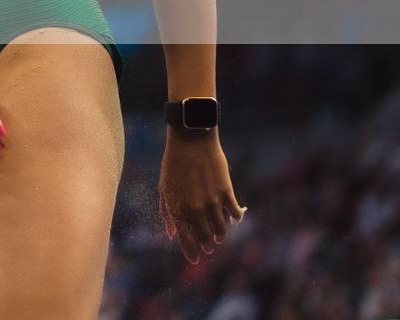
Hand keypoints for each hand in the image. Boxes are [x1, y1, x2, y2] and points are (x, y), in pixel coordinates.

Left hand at [159, 128, 244, 261]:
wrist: (190, 141)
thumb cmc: (174, 164)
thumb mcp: (164, 188)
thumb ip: (167, 213)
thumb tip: (171, 234)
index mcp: (177, 209)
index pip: (186, 240)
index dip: (191, 252)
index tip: (194, 259)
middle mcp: (195, 209)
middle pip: (205, 239)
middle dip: (207, 245)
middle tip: (208, 247)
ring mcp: (212, 202)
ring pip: (222, 231)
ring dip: (220, 236)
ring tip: (219, 236)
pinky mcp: (226, 192)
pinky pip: (235, 214)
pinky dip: (234, 219)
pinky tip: (232, 218)